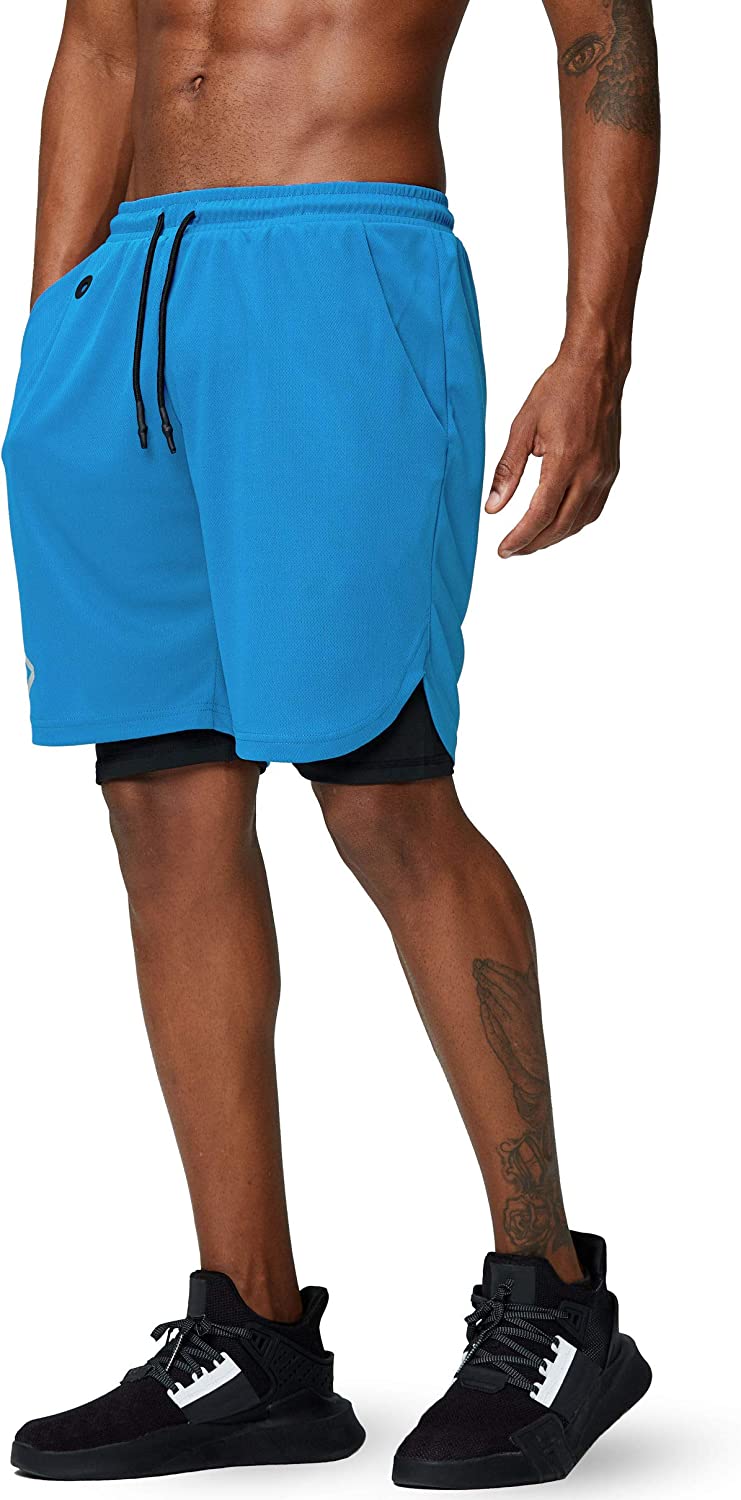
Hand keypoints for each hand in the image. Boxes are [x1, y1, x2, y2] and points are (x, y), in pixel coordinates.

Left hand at [486, 345, 624, 556]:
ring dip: (554, 537)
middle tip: (512, 551)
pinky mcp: (611, 470)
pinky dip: (573, 523)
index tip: (503, 550)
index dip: (520, 537)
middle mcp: (590, 472)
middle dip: (534, 543)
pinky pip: (593, 509)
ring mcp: (605, 473)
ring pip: (579, 522)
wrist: (597, 367)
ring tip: (530, 541)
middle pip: (560, 525)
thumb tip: (493, 507)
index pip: (540, 515)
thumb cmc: (558, 390)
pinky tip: (557, 522)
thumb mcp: (522, 427)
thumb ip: (507, 470)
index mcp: (566, 461)